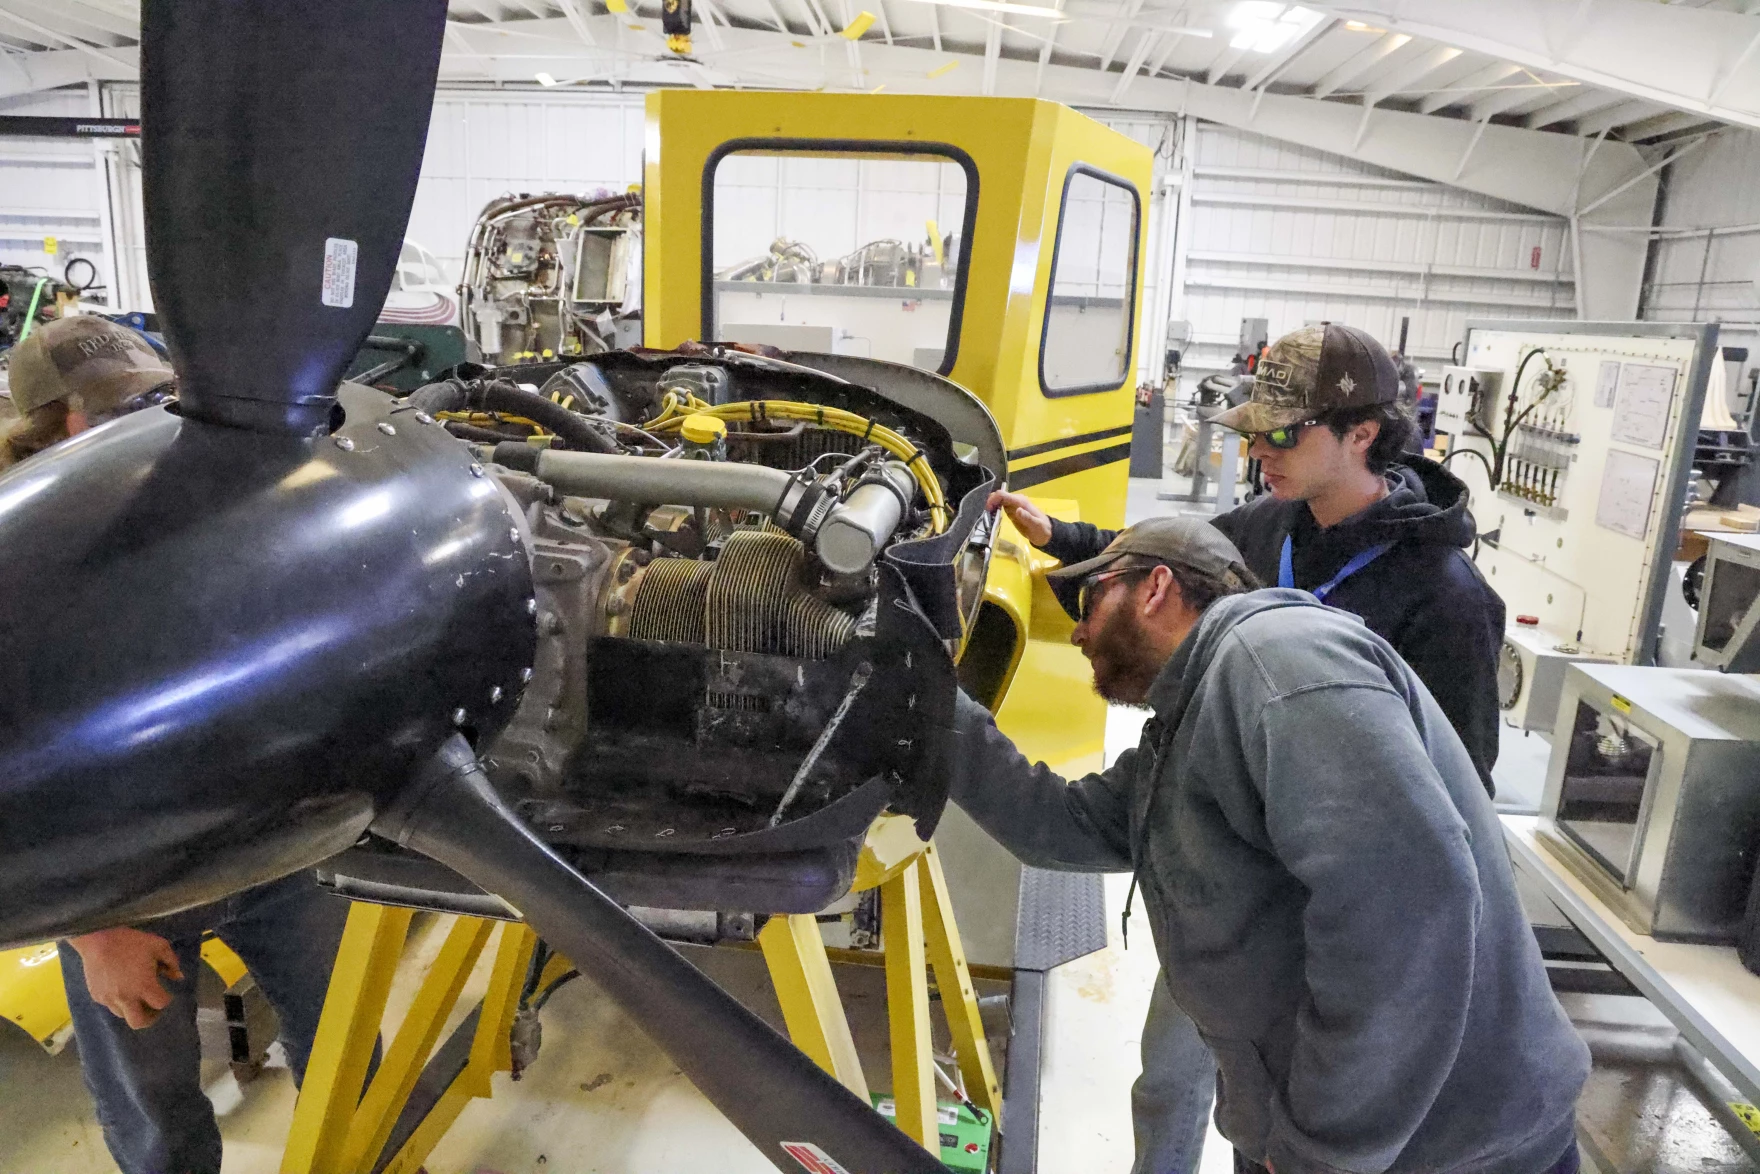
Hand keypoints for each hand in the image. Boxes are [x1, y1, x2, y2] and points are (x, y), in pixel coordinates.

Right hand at [67, 927, 183, 1028]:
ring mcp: (109, 999)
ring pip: (123, 1015)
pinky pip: (111, 1006)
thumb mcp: (159, 946)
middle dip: (149, 1018)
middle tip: (152, 1008)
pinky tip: (121, 989)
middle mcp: (126, 998)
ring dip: (133, 1009)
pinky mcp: (97, 996)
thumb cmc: (131, 941)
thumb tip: (178, 977)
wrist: (98, 938)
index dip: (167, 999)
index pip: (161, 1004)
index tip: (167, 993)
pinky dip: (119, 1002)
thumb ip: (171, 962)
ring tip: (136, 996)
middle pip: (139, 1022)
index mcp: (144, 986)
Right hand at [985, 490, 1053, 546]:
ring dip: (991, 507)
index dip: (993, 499)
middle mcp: (1016, 501)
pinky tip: (992, 518)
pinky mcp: (1012, 511)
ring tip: (988, 517)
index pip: (1002, 495)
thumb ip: (1027, 518)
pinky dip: (994, 510)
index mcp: (1020, 502)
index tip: (987, 510)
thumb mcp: (1036, 526)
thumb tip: (1017, 510)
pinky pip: (1000, 506)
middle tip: (986, 515)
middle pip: (998, 496)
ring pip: (998, 501)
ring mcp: (1014, 505)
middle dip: (990, 503)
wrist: (1046, 533)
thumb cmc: (1042, 530)